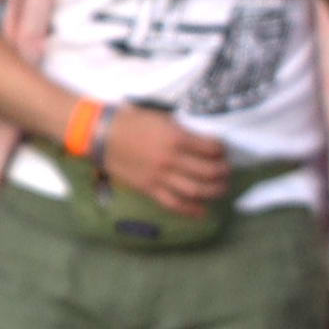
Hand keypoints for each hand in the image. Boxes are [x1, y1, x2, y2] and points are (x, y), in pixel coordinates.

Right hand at [98, 103, 229, 213]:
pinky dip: (190, 210)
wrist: (102, 134)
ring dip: (213, 191)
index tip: (222, 150)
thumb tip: (201, 141)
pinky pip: (173, 203)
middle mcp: (171, 159)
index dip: (221, 150)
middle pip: (208, 172)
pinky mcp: (149, 188)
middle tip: (226, 171)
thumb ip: (181, 131)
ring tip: (220, 188)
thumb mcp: (161, 118)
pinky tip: (202, 211)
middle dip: (223, 172)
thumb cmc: (131, 121)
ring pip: (196, 190)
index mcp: (176, 137)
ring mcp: (160, 176)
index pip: (211, 148)